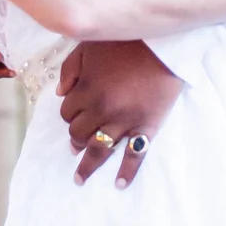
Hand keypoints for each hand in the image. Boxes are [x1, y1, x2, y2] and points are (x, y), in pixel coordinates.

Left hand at [57, 40, 183, 186]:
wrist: (165, 44)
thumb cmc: (125, 42)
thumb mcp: (89, 46)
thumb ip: (70, 69)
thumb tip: (60, 93)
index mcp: (86, 90)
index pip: (67, 113)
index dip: (69, 114)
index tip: (75, 113)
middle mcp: (102, 110)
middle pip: (79, 133)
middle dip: (75, 137)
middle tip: (76, 143)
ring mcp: (124, 121)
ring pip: (99, 149)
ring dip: (88, 165)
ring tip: (81, 177)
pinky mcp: (146, 127)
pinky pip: (135, 156)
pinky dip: (127, 172)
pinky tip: (119, 184)